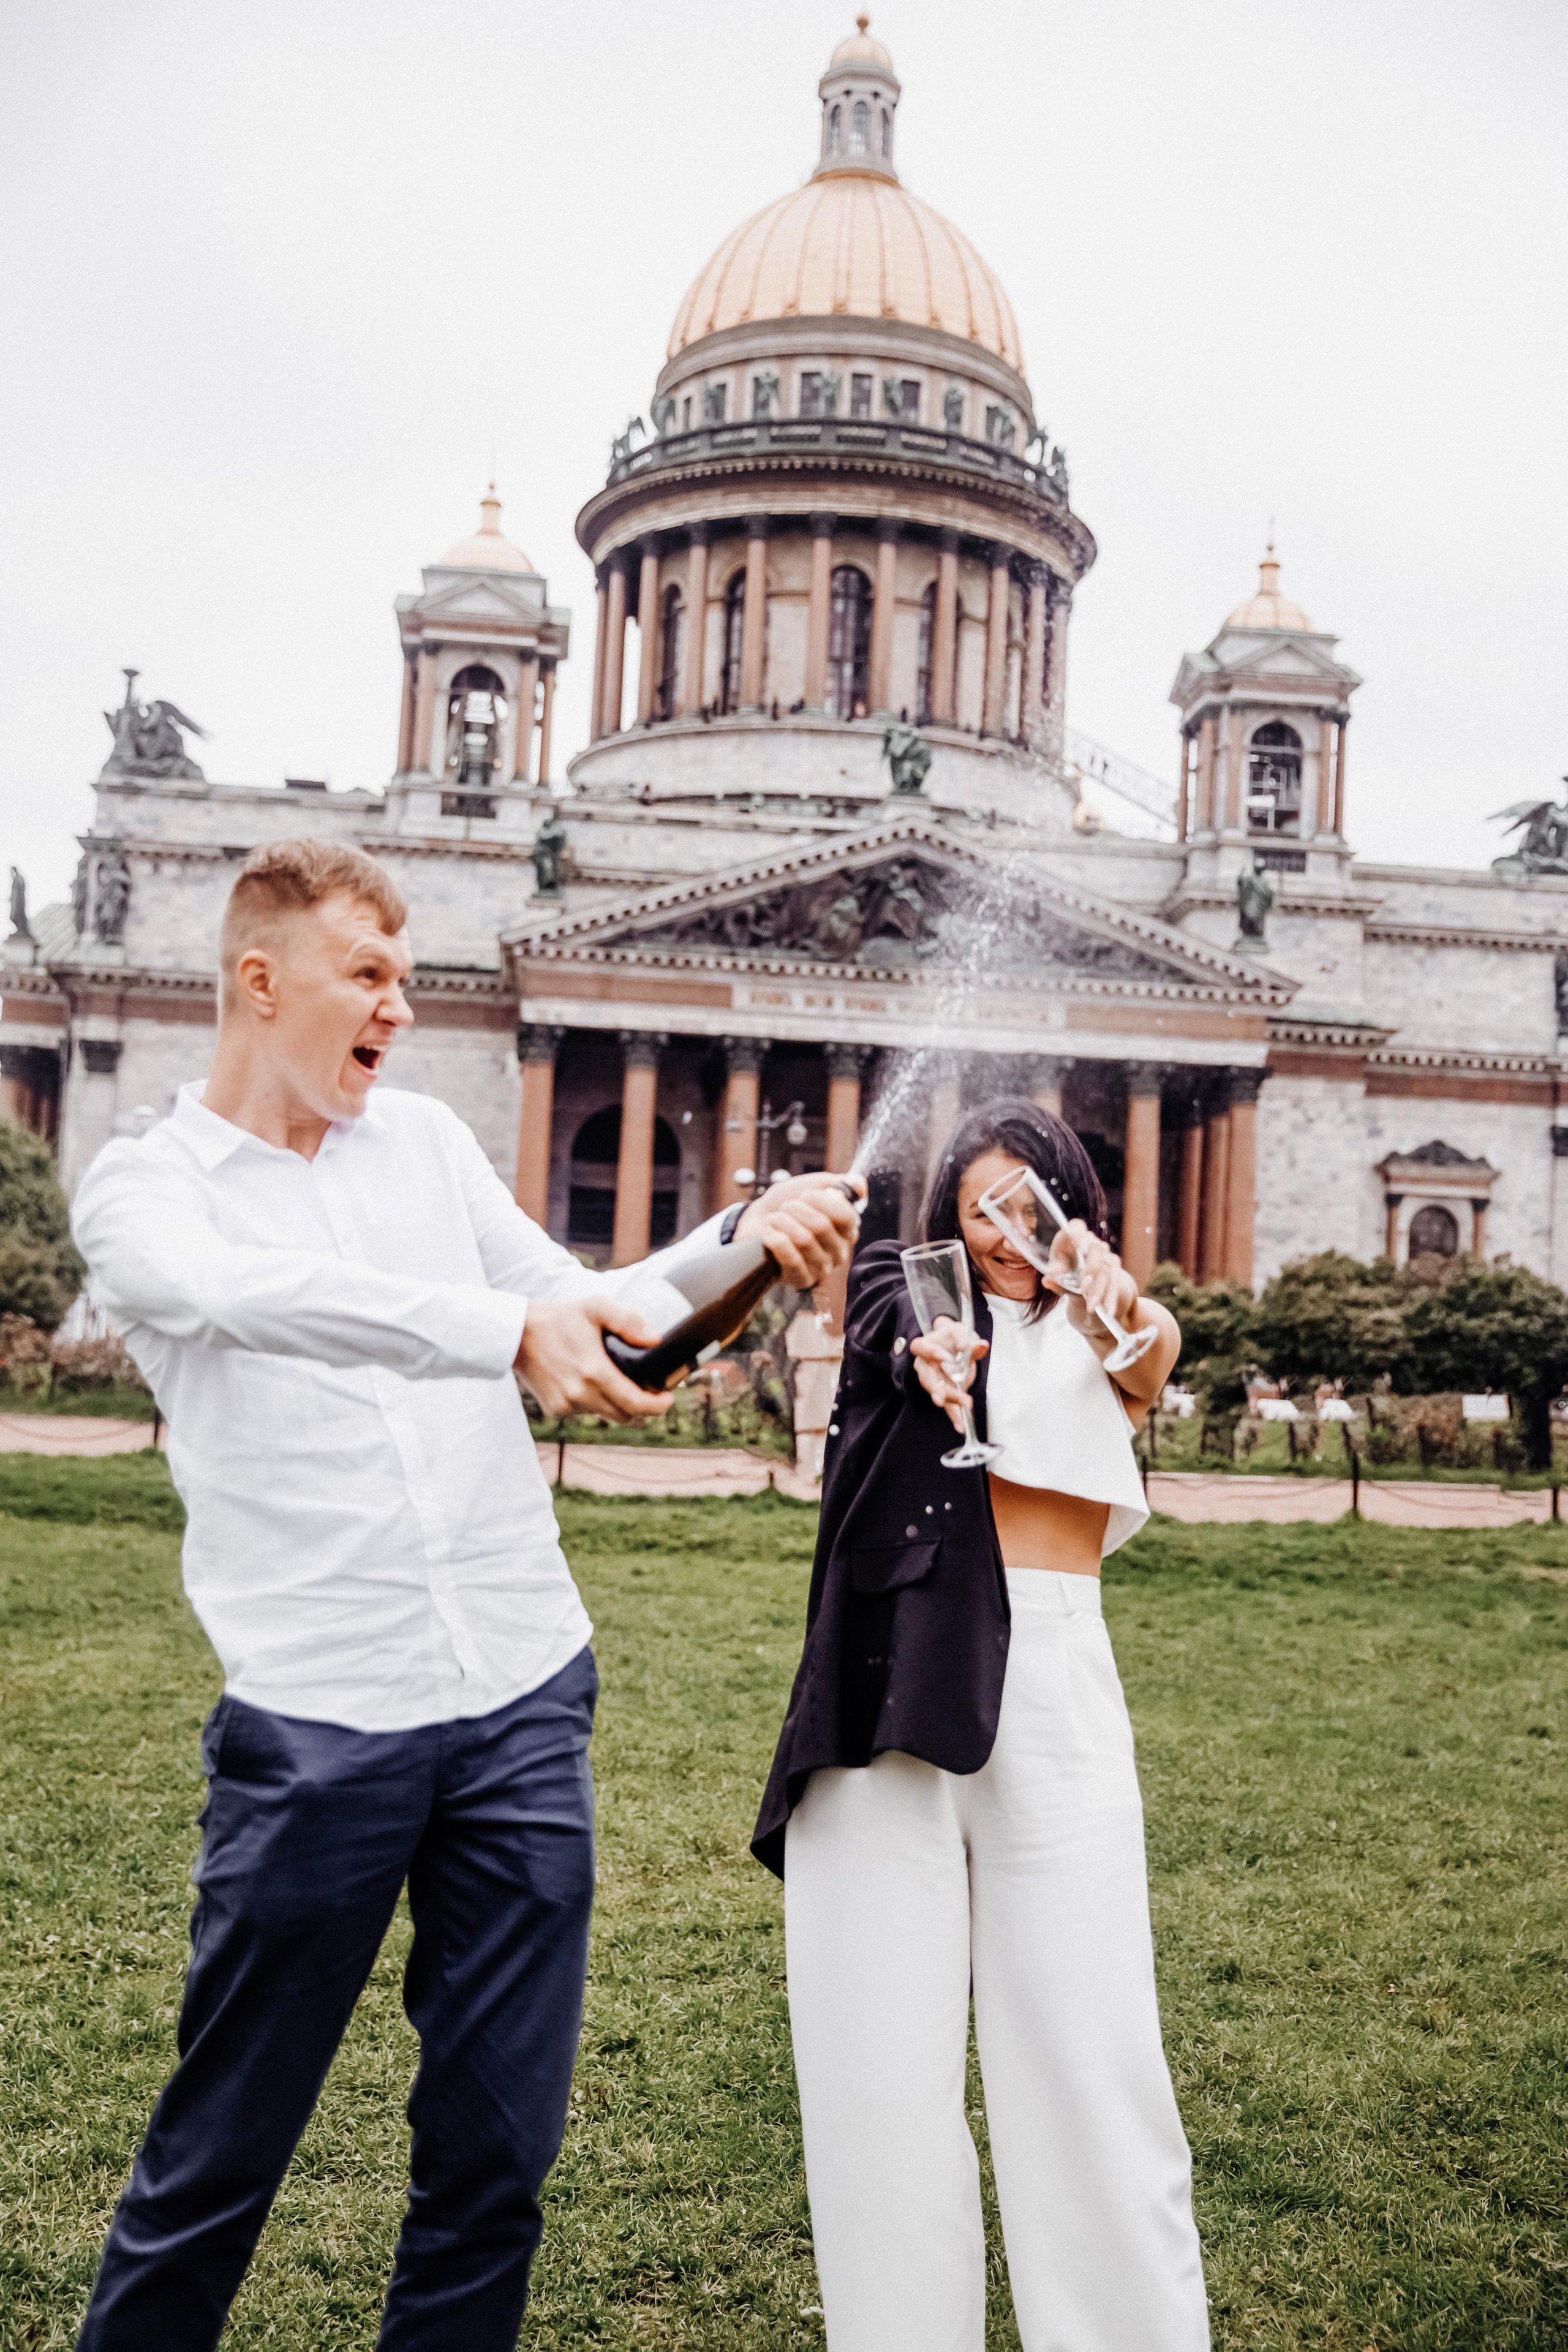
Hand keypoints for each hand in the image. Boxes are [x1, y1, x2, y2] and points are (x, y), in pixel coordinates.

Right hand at [515, 1297, 672, 1422]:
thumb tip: (656, 1340)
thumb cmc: (560, 1318)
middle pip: (625, 1416)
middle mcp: (580, 1395)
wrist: (518, 1333)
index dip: (658, 1406)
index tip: (668, 1397)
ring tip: (617, 1382)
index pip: (636, 1405)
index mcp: (595, 1373)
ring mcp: (566, 1406)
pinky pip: (584, 1413)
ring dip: (616, 1404)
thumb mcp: (596, 1308)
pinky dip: (593, 1403)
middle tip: (650, 1392)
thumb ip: (628, 1322)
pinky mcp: (554, 1409)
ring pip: (604, 1415)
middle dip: (642, 1407)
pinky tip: (589, 1383)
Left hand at [733, 1170, 862, 1288]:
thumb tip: (861, 1186)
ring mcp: (822, 1268)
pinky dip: (775, 1240)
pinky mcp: (802, 1279)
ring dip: (782, 1222)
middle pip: (822, 1226)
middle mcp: (840, 1251)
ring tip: (773, 1220)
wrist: (755, 1222)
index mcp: (847, 1229)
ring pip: (804, 1239)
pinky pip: (792, 1259)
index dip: (821, 1200)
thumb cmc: (787, 1204)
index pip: (846, 1216)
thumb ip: (838, 1183)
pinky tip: (769, 1234)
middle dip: (796, 1209)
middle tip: (785, 1208)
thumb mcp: (812, 1186)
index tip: (805, 1195)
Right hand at [911, 1317, 986, 1430]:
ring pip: (937, 1392)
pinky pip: (948, 1404)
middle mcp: (925, 1364)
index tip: (944, 1357)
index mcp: (926, 1345)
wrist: (955, 1346)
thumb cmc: (954, 1338)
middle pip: (926, 1377)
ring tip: (963, 1409)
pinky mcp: (943, 1392)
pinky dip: (955, 1415)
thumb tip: (982, 1345)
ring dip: (950, 1401)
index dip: (930, 1352)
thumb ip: (969, 1340)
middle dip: (934, 1388)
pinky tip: (961, 1425)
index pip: (921, 1347)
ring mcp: (933, 1380)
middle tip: (941, 1397)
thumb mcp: (962, 1333)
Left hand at [1047, 1221, 1138, 1339]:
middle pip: (1096, 1250)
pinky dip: (1110, 1297)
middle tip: (1083, 1288)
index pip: (1076, 1227)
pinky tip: (1107, 1310)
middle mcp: (1091, 1241)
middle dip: (1091, 1270)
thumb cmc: (1064, 1268)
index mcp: (1072, 1236)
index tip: (1079, 1243)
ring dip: (1099, 1289)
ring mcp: (1104, 1253)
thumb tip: (1047, 1280)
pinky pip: (1114, 1281)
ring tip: (1091, 1306)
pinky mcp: (1114, 1265)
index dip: (1078, 1232)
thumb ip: (1055, 1275)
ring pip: (1106, 1269)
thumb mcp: (1058, 1271)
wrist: (1084, 1277)